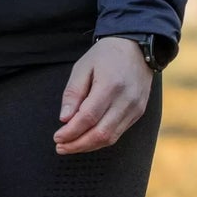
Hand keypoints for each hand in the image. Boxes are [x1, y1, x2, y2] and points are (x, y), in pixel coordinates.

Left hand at [53, 38, 152, 154]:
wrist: (137, 48)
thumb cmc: (106, 55)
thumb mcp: (83, 67)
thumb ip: (73, 93)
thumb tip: (64, 119)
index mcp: (110, 85)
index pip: (88, 117)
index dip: (71, 132)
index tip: (57, 137)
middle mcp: (125, 100)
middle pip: (100, 133)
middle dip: (78, 145)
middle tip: (60, 147)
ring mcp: (135, 108)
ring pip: (110, 138)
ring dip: (88, 146)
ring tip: (70, 146)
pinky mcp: (138, 113)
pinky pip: (118, 133)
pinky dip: (100, 140)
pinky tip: (87, 139)